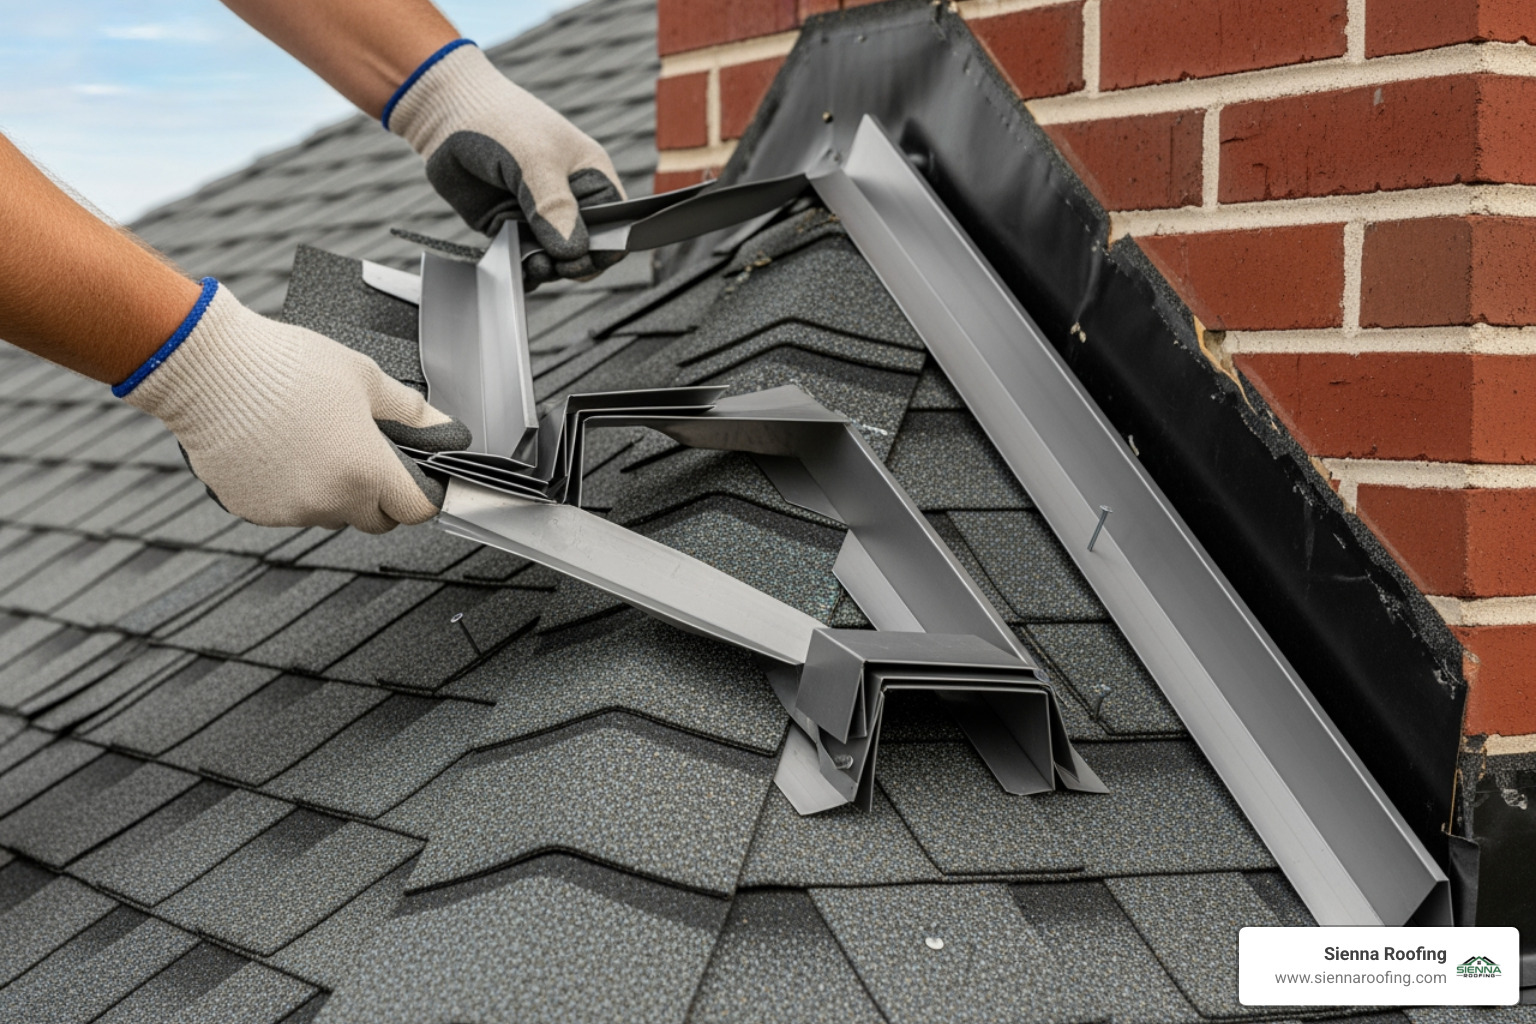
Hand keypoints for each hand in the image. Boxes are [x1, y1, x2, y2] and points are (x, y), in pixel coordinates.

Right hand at [121, 280, 470, 532]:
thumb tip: (445, 430)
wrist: (208, 368)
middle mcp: (330, 500)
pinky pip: (289, 511)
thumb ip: (412, 413)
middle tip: (359, 451)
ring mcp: (290, 510)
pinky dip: (291, 491)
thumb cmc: (284, 367)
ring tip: (311, 441)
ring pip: (329, 514)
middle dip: (376, 493)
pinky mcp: (254, 511)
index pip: (415, 510)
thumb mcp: (365, 378)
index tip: (413, 477)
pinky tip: (279, 451)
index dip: (419, 492)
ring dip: (331, 491)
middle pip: (374, 518)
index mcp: (366, 471)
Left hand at [387, 42, 624, 286]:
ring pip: (553, 259)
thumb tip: (573, 252)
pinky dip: (522, 269)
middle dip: (573, 263)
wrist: (447, 112)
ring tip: (533, 265)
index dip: (606, 246)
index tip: (584, 257)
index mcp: (591, 177)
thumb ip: (555, 207)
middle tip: (555, 264)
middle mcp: (568, 200)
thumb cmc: (502, 121)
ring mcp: (537, 215)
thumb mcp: (536, 160)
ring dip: (546, 269)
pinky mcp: (508, 225)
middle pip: (585, 249)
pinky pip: (522, 258)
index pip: (616, 224)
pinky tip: (518, 270)